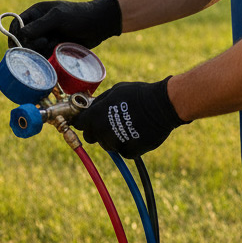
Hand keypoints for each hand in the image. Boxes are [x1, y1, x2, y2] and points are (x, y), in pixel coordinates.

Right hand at [10, 0, 121, 56]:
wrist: (99, 25)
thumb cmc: (79, 16)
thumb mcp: (59, 17)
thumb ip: (40, 25)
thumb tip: (21, 34)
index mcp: (36, 13)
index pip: (16, 24)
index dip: (14, 35)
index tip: (17, 44)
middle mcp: (39, 25)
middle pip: (23, 41)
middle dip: (31, 44)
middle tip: (44, 42)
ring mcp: (47, 37)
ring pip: (33, 50)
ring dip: (41, 50)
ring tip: (55, 44)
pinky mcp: (55, 48)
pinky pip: (44, 56)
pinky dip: (48, 56)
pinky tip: (57, 51)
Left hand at [71, 78, 185, 156]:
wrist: (162, 106)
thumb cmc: (138, 95)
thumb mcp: (115, 90)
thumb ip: (100, 102)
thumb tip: (91, 106)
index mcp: (96, 117)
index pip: (79, 123)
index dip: (81, 121)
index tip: (84, 120)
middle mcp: (102, 133)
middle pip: (91, 136)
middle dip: (96, 130)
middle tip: (108, 121)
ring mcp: (115, 144)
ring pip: (107, 144)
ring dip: (112, 137)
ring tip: (126, 123)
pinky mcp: (129, 152)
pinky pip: (123, 150)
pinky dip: (127, 143)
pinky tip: (136, 131)